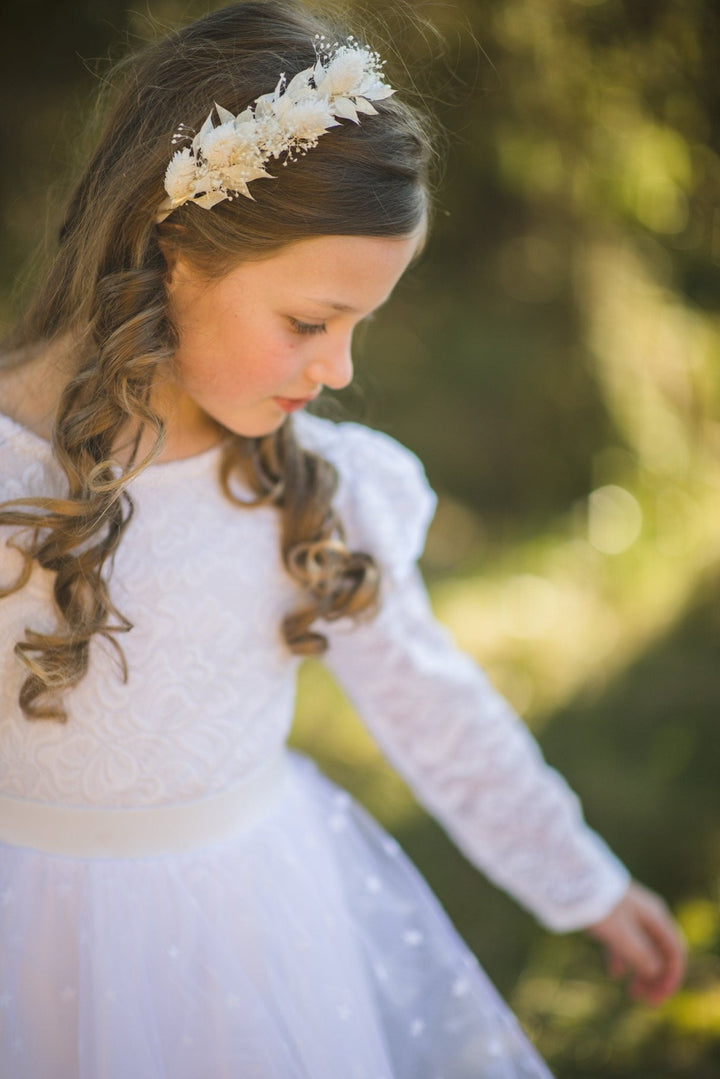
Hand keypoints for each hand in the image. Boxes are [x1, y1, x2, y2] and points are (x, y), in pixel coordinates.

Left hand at [586, 881, 685, 1004]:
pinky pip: (625, 941)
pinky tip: (614, 973)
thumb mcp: (621, 933)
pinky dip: (623, 958)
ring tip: (632, 993)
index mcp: (656, 917)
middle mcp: (647, 915)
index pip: (675, 952)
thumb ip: (641, 954)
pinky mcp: (613, 915)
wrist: (572, 877)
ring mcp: (630, 914)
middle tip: (645, 1000)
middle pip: (661, 952)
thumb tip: (655, 971)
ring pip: (643, 948)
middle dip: (657, 978)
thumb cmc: (599, 905)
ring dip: (641, 971)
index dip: (671, 978)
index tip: (657, 999)